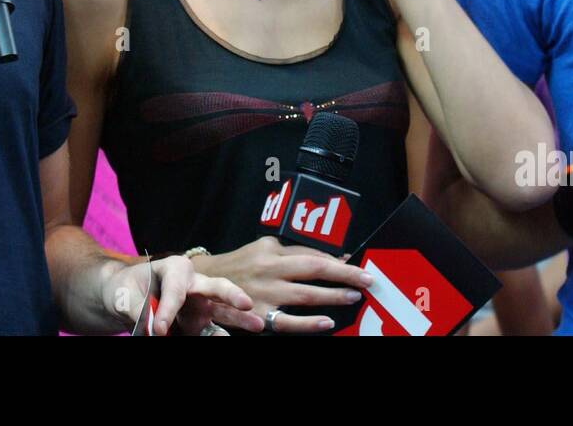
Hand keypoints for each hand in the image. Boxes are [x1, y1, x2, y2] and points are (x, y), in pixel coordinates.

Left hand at [107, 256, 261, 334]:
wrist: (125, 300)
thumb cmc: (125, 289)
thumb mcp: (123, 295)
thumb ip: (138, 310)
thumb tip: (152, 329)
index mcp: (174, 269)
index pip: (176, 290)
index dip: (167, 311)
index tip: (157, 330)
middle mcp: (193, 285)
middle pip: (216, 288)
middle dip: (232, 295)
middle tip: (246, 303)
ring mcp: (199, 306)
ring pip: (223, 311)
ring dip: (240, 319)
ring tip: (258, 325)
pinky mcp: (199, 325)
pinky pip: (211, 332)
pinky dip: (219, 336)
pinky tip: (228, 338)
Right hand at [193, 236, 372, 333]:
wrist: (205, 281)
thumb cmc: (242, 263)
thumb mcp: (266, 249)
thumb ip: (295, 253)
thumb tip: (332, 258)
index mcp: (272, 251)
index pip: (311, 254)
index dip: (337, 261)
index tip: (358, 265)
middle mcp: (269, 270)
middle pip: (313, 269)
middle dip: (343, 274)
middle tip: (366, 279)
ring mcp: (264, 294)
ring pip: (304, 295)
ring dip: (332, 296)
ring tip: (353, 297)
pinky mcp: (258, 316)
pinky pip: (288, 322)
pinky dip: (309, 323)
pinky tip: (327, 322)